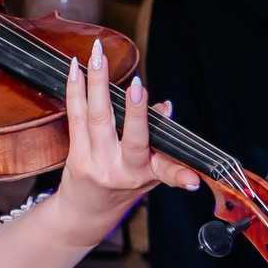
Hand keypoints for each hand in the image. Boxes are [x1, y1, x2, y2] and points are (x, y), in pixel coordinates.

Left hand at [54, 40, 197, 235]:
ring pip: (97, 118)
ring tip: (98, 55)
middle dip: (134, 109)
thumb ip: (160, 142)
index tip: (192, 177)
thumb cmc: (122, 186)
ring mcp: (96, 163)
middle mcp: (122, 171)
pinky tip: (75, 69)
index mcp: (147, 176)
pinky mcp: (75, 156)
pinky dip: (76, 90)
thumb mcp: (149, 171)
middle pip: (129, 135)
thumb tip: (164, 107)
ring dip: (98, 82)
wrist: (86, 212)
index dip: (180, 172)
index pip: (168, 171)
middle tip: (137, 84)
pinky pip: (75, 117)